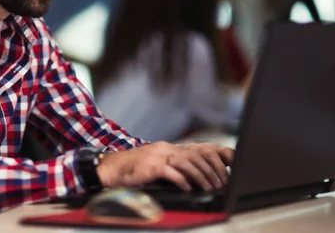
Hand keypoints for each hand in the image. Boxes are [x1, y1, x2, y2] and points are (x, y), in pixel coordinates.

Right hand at [96, 142, 233, 191]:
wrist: (112, 167)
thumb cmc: (133, 168)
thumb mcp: (156, 163)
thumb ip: (172, 165)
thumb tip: (191, 175)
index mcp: (168, 147)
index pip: (195, 150)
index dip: (211, 161)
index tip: (222, 172)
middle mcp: (165, 149)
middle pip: (195, 155)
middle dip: (210, 169)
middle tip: (220, 182)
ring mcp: (157, 156)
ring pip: (186, 162)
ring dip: (200, 175)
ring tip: (209, 186)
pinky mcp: (150, 167)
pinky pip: (171, 172)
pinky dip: (182, 180)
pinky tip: (188, 187)